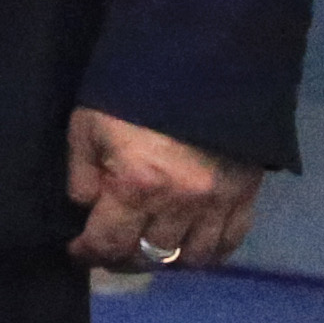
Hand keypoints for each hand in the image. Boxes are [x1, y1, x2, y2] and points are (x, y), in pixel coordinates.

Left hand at [68, 108, 264, 271]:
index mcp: (137, 186)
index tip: (77, 251)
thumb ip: (82, 172)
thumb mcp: (88, 125)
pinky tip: (190, 245)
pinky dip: (209, 252)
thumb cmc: (133, 93)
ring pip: (193, 258)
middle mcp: (181, 204)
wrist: (201, 63)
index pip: (109, 243)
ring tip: (149, 247)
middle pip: (149, 257)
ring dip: (166, 259)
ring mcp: (218, 203)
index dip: (88, 253)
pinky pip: (231, 242)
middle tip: (109, 249)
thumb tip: (86, 208)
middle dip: (122, 258)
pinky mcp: (246, 195)